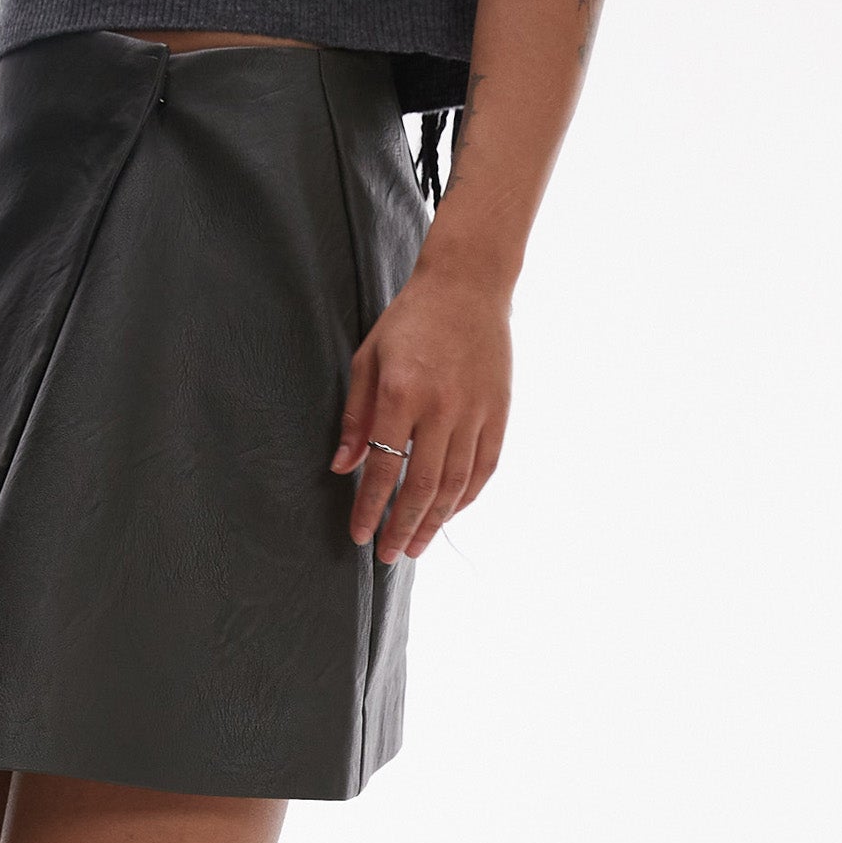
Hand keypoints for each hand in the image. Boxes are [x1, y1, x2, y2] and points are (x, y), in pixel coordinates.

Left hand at [331, 253, 511, 564]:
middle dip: (402, 527)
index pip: (384, 467)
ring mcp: (476, 413)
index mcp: (403, 392)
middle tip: (388, 556)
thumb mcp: (369, 359)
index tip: (360, 535)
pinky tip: (447, 516)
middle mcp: (442, 407)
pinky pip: (483, 469)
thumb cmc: (410, 321)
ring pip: (456, 485)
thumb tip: (342, 468)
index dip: (370, 508)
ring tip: (416, 547)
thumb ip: (356, 416)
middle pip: (422, 486)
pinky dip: (466, 499)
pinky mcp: (499, 413)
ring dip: (433, 522)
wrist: (468, 286)